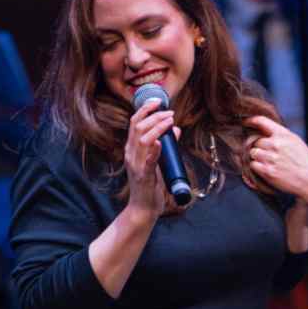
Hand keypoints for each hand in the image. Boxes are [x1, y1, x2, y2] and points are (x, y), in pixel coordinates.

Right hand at [123, 98, 175, 217]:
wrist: (144, 207)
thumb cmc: (151, 185)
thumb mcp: (158, 161)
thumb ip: (166, 145)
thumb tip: (176, 129)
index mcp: (132, 149)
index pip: (134, 123)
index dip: (145, 109)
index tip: (158, 100)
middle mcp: (131, 154)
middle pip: (138, 127)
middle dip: (154, 115)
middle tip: (169, 111)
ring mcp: (136, 164)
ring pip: (143, 139)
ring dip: (157, 127)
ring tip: (170, 121)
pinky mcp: (143, 176)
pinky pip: (148, 160)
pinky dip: (154, 150)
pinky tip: (161, 142)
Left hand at [247, 115, 307, 209]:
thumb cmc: (306, 162)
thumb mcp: (297, 142)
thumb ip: (281, 135)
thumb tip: (264, 131)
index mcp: (284, 134)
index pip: (261, 121)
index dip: (250, 121)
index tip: (246, 123)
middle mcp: (276, 144)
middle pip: (255, 141)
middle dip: (259, 147)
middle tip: (267, 155)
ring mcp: (270, 158)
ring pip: (253, 153)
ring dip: (257, 158)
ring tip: (268, 163)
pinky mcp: (267, 171)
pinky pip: (253, 165)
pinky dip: (257, 168)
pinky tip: (267, 170)